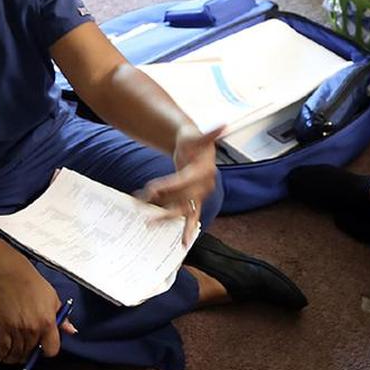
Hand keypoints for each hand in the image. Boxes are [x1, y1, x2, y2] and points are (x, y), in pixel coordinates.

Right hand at [0, 260, 76, 364]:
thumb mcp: (54, 299)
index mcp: (48, 322)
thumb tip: (72, 330)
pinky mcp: (4, 328)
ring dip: (16, 358)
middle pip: (32, 353)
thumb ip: (62, 318)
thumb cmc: (35, 285)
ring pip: (17, 354)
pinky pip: (3, 349)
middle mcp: (33, 329)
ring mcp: (17, 330)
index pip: (52, 350)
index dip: (48, 351)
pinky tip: (3, 355)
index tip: (44, 347)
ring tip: (16, 356)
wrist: (13, 277)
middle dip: (31, 354)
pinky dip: (2, 355)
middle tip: (29, 351)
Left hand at [136, 124, 223, 243]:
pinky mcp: (195, 201)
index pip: (185, 180)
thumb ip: (209, 134)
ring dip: (166, 217)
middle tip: (145, 210)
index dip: (169, 185)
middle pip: (185, 199)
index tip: (151, 189)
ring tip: (149, 223)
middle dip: (165, 206)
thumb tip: (224, 125)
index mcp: (205, 171)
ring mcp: (200, 196)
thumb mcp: (197, 136)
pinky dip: (187, 229)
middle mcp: (205, 186)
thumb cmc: (194, 141)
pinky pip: (191, 217)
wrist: (195, 149)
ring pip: (184, 210)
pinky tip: (184, 244)